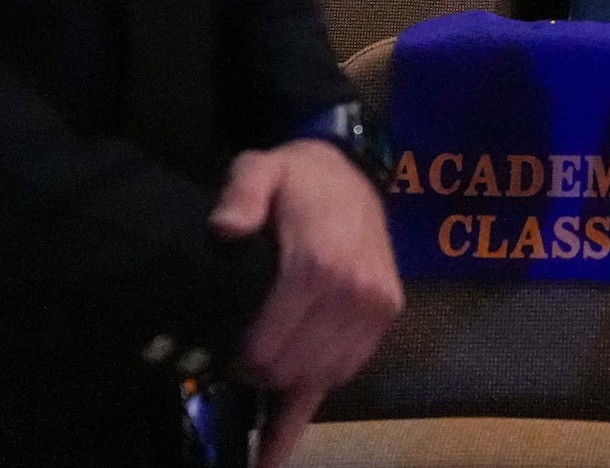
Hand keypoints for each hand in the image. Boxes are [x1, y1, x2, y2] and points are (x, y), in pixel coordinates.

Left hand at [208, 141, 404, 467]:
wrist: (351, 170)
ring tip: (261, 387)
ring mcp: (375, 307)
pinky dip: (315, 394)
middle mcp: (354, 291)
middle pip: (293, 369)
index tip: (222, 354)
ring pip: (323, 377)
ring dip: (288, 386)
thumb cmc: (295, 178)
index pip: (269, 347)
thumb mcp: (258, 169)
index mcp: (318, 264)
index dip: (240, 360)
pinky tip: (281, 442)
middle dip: (259, 376)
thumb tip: (225, 230)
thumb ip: (239, 196)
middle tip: (238, 362)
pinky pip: (348, 369)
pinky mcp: (387, 313)